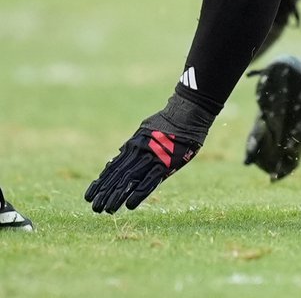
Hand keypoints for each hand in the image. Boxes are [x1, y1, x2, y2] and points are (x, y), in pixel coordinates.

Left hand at [85, 94, 214, 212]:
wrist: (188, 112)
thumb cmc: (170, 121)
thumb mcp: (146, 129)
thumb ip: (135, 143)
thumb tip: (122, 151)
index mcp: (133, 144)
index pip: (112, 167)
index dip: (100, 183)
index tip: (90, 196)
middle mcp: (138, 151)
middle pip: (117, 175)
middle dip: (104, 193)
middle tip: (95, 208)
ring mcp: (152, 157)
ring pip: (129, 179)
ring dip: (117, 196)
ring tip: (107, 210)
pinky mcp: (166, 162)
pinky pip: (150, 180)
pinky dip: (139, 193)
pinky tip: (130, 205)